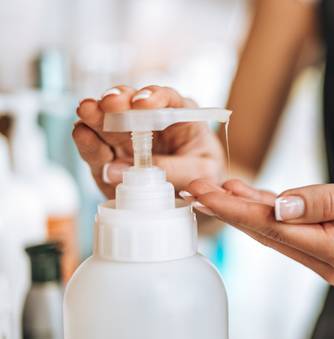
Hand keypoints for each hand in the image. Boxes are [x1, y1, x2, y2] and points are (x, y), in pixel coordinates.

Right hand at [73, 85, 224, 198]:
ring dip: (96, 114)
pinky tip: (81, 132)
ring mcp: (125, 137)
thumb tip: (122, 169)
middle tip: (109, 104)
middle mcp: (148, 121)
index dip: (153, 96)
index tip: (142, 104)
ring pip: (107, 120)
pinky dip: (86, 139)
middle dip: (119, 100)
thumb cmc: (202, 176)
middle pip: (130, 103)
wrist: (191, 199)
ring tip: (86, 111)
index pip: (167, 99)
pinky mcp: (108, 157)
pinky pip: (95, 146)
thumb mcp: (201, 172)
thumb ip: (172, 169)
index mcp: (179, 115)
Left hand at [185, 150, 333, 285]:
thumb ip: (326, 200)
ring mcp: (327, 256)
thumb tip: (280, 206)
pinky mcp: (325, 244)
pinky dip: (264, 209)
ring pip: (274, 231)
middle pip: (270, 233)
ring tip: (210, 187)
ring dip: (242, 210)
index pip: (278, 228)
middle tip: (192, 186)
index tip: (205, 192)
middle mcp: (331, 261)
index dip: (238, 209)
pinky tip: (242, 193)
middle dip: (230, 210)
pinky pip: (288, 227)